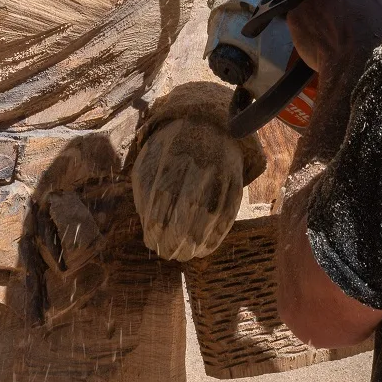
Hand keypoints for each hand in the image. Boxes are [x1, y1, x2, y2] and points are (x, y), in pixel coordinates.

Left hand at [131, 118, 244, 260]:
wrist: (209, 126)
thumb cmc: (170, 152)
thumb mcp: (150, 161)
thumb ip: (145, 190)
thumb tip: (148, 227)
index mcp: (172, 156)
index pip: (163, 197)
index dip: (156, 225)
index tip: (151, 242)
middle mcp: (199, 164)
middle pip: (188, 207)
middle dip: (176, 237)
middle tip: (167, 253)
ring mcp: (221, 173)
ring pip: (211, 213)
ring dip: (196, 242)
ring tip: (184, 255)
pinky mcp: (236, 184)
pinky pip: (230, 214)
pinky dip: (217, 237)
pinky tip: (204, 249)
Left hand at [285, 0, 381, 76]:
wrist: (356, 59)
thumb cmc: (378, 26)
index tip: (360, 0)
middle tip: (346, 15)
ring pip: (313, 0)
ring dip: (321, 9)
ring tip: (334, 27)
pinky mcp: (292, 19)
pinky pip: (302, 18)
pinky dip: (311, 25)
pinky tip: (323, 36)